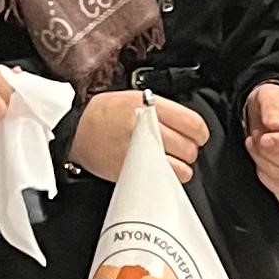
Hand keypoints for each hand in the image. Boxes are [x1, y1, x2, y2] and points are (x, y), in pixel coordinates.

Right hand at [71, 92, 208, 184]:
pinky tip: (160, 170)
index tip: (198, 136)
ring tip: (170, 161)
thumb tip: (186, 124)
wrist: (78, 133)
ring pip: (182, 168)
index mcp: (149, 105)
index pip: (192, 124)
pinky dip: (169, 178)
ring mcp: (142, 151)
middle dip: (189, 151)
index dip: (200, 133)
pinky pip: (166, 179)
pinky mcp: (136, 171)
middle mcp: (147, 127)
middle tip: (180, 149)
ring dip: (181, 168)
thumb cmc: (104, 115)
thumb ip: (161, 110)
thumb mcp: (132, 98)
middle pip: (189, 148)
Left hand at [243, 81, 278, 193]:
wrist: (271, 116)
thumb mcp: (270, 95)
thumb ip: (271, 107)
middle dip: (268, 151)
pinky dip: (266, 175)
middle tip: (256, 136)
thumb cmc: (276, 105)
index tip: (264, 139)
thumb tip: (273, 124)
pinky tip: (262, 159)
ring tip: (256, 145)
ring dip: (264, 163)